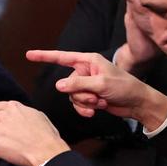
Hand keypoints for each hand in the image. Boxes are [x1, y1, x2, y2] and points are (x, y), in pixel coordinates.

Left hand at [0, 100, 69, 165]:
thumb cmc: (46, 135)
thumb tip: (19, 119)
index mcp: (13, 107)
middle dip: (5, 132)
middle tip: (18, 141)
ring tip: (20, 147)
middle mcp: (2, 116)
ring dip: (4, 142)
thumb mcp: (37, 116)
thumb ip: (22, 114)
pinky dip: (1, 152)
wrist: (45, 150)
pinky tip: (14, 153)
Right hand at [25, 49, 166, 130]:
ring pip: (72, 96)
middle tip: (97, 96)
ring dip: (85, 103)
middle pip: (67, 84)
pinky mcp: (90, 97)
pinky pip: (78, 104)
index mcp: (88, 61)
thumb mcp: (101, 84)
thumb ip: (78, 84)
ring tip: (100, 102)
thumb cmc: (124, 87)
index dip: (45, 56)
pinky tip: (97, 110)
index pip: (62, 58)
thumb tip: (58, 86)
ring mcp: (87, 85)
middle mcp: (85, 71)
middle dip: (80, 94)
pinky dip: (85, 109)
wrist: (137, 103)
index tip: (29, 55)